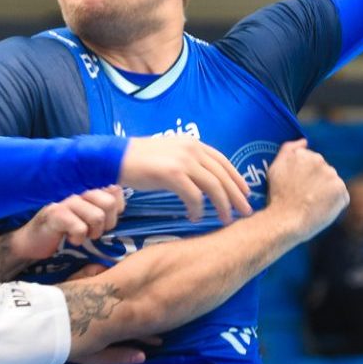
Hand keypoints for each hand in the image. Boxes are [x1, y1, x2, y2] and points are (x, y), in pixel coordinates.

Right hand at [12, 188, 123, 261]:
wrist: (32, 240)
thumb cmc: (63, 227)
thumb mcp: (86, 214)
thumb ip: (103, 205)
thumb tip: (120, 206)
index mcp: (87, 186)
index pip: (116, 190)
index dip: (116, 209)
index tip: (105, 219)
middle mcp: (77, 188)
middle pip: (109, 203)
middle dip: (106, 223)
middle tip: (94, 230)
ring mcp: (66, 199)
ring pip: (97, 216)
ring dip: (93, 232)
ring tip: (82, 234)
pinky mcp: (55, 213)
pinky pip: (80, 228)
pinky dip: (78, 238)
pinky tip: (70, 238)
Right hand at [119, 135, 252, 223]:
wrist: (116, 157)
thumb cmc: (141, 159)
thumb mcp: (171, 153)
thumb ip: (189, 162)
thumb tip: (205, 179)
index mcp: (194, 143)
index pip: (223, 162)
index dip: (237, 178)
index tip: (246, 193)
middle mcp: (192, 149)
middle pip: (223, 175)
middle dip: (237, 195)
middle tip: (245, 212)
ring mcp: (183, 161)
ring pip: (213, 187)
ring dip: (222, 205)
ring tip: (225, 219)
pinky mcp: (172, 174)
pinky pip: (193, 196)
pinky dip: (197, 209)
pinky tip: (195, 217)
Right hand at [261, 141, 347, 238]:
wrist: (286, 220)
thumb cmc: (278, 196)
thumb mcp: (275, 167)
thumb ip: (288, 149)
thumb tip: (304, 141)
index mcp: (305, 154)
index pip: (312, 164)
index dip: (305, 178)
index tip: (297, 188)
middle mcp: (320, 161)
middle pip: (323, 173)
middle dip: (317, 184)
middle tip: (304, 198)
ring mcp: (332, 175)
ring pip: (332, 185)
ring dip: (326, 193)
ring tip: (312, 205)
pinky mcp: (341, 191)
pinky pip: (341, 198)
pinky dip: (334, 205)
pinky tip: (320, 210)